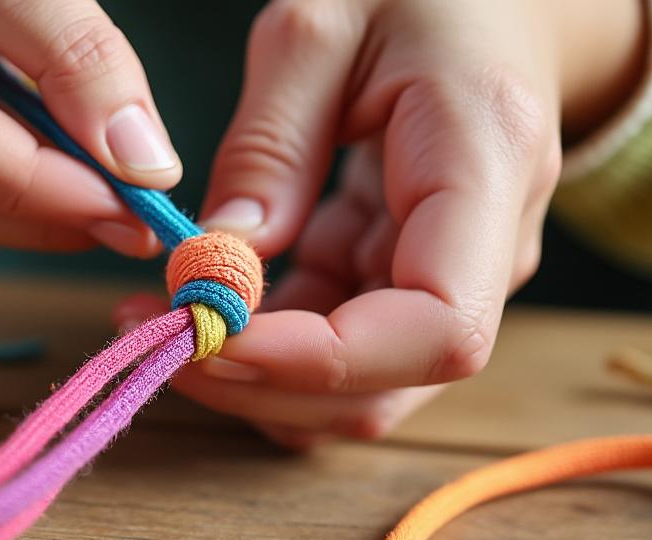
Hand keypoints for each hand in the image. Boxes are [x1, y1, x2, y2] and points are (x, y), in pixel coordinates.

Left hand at [173, 0, 646, 448]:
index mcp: (489, 171)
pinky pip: (334, 350)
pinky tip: (200, 306)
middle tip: (155, 336)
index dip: (320, 359)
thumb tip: (221, 258)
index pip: (436, 329)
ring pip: (353, 388)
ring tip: (160, 319)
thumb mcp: (322, 27)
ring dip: (252, 378)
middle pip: (385, 384)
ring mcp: (449, 280)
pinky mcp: (403, 285)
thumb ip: (270, 142)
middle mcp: (488, 252)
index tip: (210, 334)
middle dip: (261, 384)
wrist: (497, 4)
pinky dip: (264, 350)